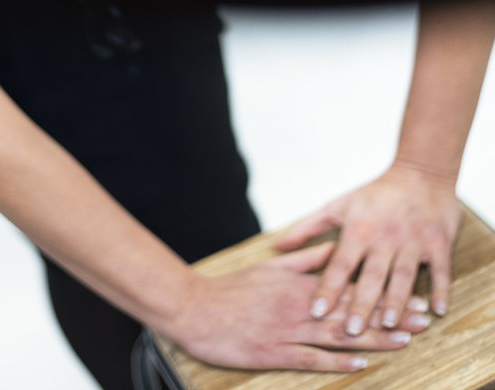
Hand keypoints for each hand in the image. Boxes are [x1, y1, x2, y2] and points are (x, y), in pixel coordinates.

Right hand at [172, 241, 422, 372]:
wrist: (196, 309)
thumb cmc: (233, 290)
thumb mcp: (270, 267)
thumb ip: (304, 260)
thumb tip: (333, 250)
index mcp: (299, 285)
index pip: (348, 288)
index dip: (381, 292)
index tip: (409, 295)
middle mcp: (299, 307)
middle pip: (351, 311)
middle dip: (388, 315)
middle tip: (419, 318)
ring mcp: (288, 330)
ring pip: (337, 335)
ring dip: (372, 338)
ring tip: (403, 341)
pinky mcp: (275, 352)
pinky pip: (311, 358)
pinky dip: (336, 362)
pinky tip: (359, 364)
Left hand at [274, 164, 461, 335]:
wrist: (420, 173)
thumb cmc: (375, 193)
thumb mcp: (338, 205)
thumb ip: (308, 228)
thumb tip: (276, 246)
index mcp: (358, 229)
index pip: (339, 263)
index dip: (327, 288)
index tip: (316, 311)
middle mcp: (384, 237)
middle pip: (371, 276)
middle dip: (361, 304)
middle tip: (350, 331)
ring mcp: (413, 241)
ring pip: (404, 276)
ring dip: (396, 301)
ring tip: (387, 324)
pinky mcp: (438, 243)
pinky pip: (440, 270)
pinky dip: (441, 290)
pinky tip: (437, 311)